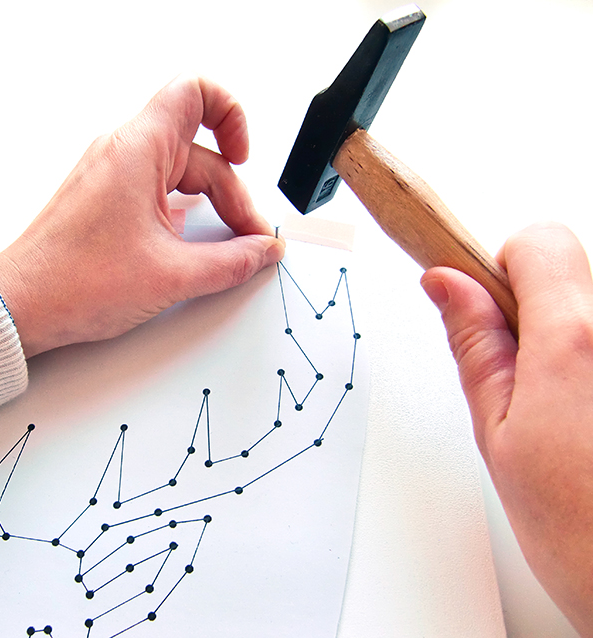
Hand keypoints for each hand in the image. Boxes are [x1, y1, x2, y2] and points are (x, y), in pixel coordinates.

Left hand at [0, 74, 284, 358]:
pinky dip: (183, 216)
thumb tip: (262, 251)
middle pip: (198, 150)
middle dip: (231, 193)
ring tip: (225, 250)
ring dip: (209, 208)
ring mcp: (111, 176)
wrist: (20, 306)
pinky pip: (156, 192)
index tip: (243, 157)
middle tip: (247, 241)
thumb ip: (231, 262)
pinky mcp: (105, 200)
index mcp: (137, 150)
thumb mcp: (171, 276)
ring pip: (179, 174)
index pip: (195, 92)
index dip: (231, 115)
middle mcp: (122, 153)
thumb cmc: (74, 282)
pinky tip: (192, 250)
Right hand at [421, 222, 592, 635]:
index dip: (502, 269)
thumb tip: (447, 286)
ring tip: (570, 415)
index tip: (485, 302)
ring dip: (572, 346)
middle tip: (527, 380)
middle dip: (537, 312)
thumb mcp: (499, 435)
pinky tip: (592, 423)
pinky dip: (592, 370)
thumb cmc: (583, 535)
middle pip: (574, 274)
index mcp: (576, 341)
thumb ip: (475, 346)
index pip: (537, 242)